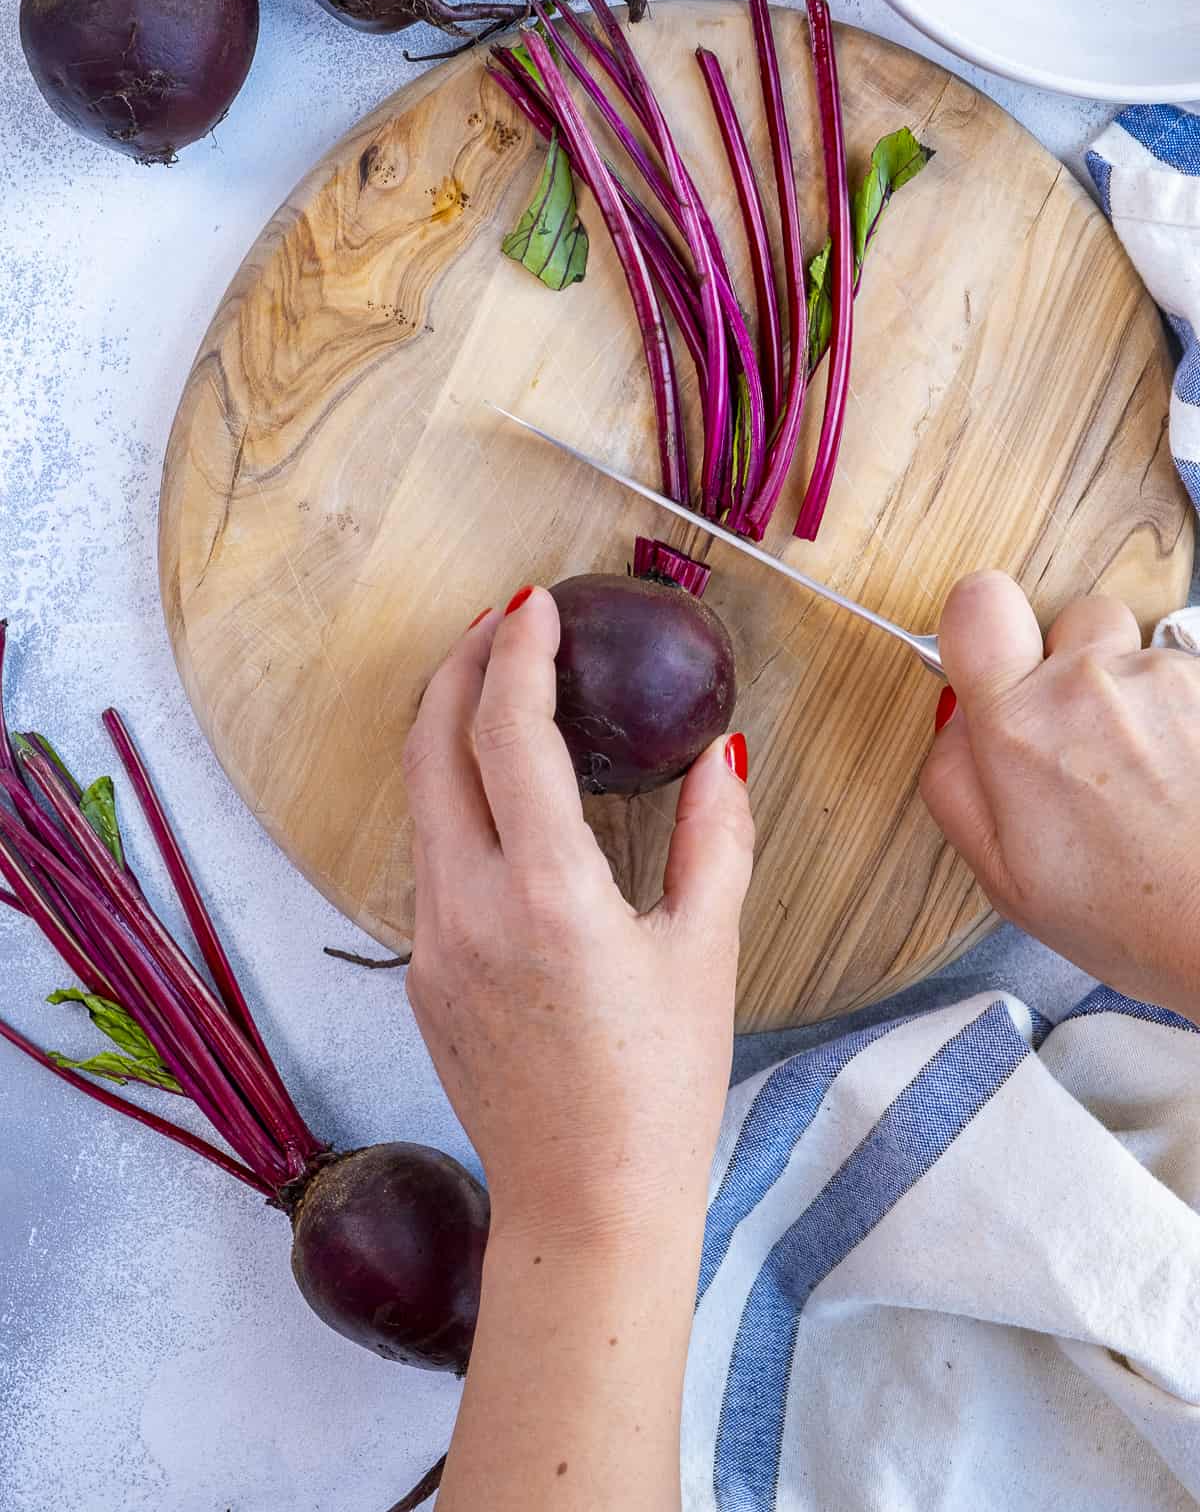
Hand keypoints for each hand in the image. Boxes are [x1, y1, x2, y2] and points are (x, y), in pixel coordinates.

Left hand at [403, 585, 754, 1253]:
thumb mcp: (706, 954)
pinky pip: (428, 854)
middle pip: (429, 745)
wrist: (585, 1204)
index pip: (507, 733)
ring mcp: (431, 940)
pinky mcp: (422, 970)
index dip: (516, 653)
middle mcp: (467, 906)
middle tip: (502, 623)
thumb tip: (724, 754)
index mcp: (545, 893)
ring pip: (418, 797)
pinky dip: (453, 794)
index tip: (535, 601)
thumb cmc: (661, 1088)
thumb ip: (716, 838)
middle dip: (457, 666)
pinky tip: (501, 791)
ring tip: (495, 685)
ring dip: (446, 725)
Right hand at [921, 571, 1199, 1019]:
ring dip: (1133, 697)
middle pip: (1070, 622)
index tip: (995, 664)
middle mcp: (1092, 684)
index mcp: (1020, 725)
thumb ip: (953, 781)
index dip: (981, 629)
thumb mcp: (1002, 876)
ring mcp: (1165, 678)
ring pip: (1135, 655)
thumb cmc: (1131, 917)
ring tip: (1143, 775)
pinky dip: (1179, 717)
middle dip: (1070, 669)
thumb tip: (955, 719)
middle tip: (1081, 743)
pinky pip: (1183, 677)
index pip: (977, 602)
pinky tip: (1180, 778)